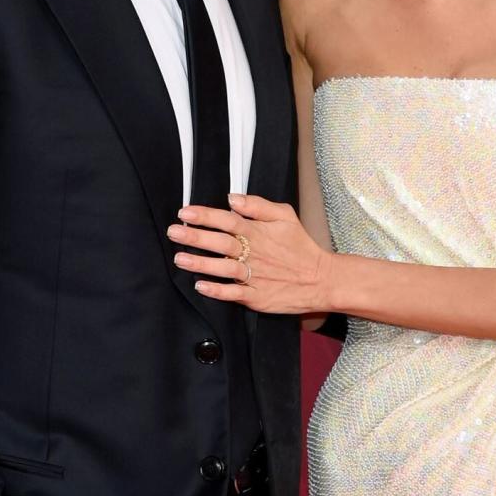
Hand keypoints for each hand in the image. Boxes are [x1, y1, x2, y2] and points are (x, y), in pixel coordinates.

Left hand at [168, 193, 333, 313]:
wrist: (320, 279)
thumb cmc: (301, 247)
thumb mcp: (286, 217)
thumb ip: (259, 205)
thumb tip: (233, 198)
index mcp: (258, 232)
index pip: (227, 220)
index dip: (205, 216)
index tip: (185, 213)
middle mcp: (254, 253)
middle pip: (221, 242)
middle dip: (195, 237)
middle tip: (174, 233)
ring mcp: (255, 276)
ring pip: (223, 268)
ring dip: (200, 263)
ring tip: (180, 259)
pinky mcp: (257, 296)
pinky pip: (234, 293)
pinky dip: (217, 290)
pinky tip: (201, 286)